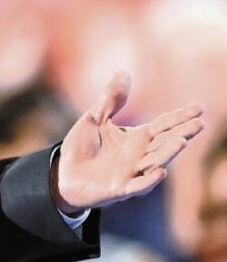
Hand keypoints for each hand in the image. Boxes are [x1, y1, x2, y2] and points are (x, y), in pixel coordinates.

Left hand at [54, 71, 204, 213]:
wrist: (62, 174)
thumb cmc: (81, 147)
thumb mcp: (94, 118)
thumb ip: (110, 100)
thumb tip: (124, 73)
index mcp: (136, 138)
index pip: (163, 125)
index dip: (180, 117)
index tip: (199, 109)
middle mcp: (139, 155)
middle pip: (164, 143)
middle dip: (182, 134)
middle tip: (199, 124)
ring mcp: (131, 172)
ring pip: (155, 162)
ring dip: (168, 153)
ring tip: (181, 141)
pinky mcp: (119, 188)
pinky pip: (138, 185)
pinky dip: (149, 180)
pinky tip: (160, 171)